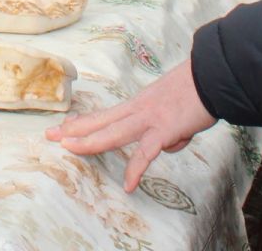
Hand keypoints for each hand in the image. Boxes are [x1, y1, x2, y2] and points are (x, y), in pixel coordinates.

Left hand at [45, 60, 215, 191]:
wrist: (212, 76)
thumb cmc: (197, 90)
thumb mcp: (174, 109)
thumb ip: (167, 128)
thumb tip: (168, 143)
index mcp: (139, 104)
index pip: (106, 114)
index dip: (84, 121)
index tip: (65, 126)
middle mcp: (139, 109)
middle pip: (100, 121)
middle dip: (73, 129)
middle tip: (49, 135)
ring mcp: (149, 118)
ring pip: (113, 132)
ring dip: (89, 141)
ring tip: (69, 149)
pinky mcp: (164, 129)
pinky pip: (146, 152)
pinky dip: (136, 169)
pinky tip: (128, 184)